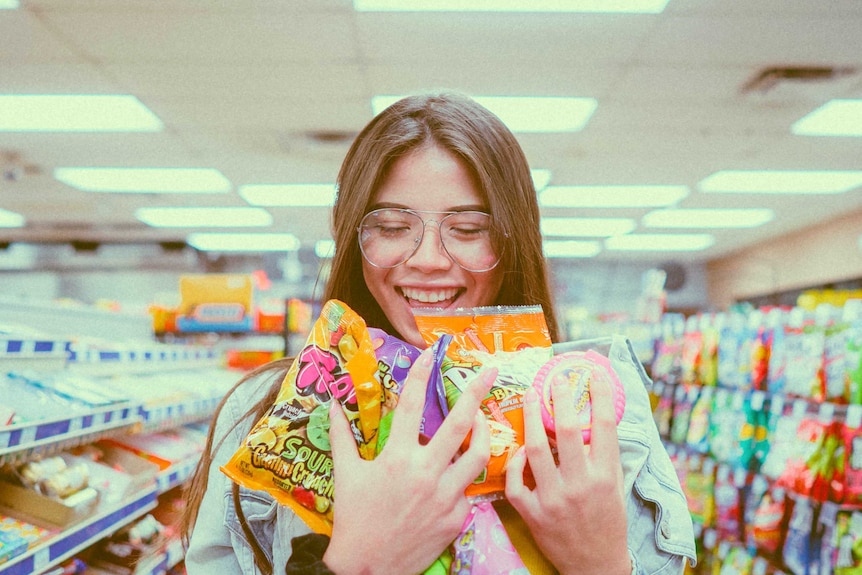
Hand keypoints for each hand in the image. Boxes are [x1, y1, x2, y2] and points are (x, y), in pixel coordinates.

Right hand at [324, 349, 495, 574]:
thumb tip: (331, 405)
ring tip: (483, 421)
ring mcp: (445, 496)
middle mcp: (425, 472)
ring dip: (485, 433)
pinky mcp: (457, 518)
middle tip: (490, 371)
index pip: (409, 405)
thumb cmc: (354, 517)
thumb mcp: (346, 473)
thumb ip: (342, 436)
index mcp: (396, 457)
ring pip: (480, 455)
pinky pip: (469, 490)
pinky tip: (455, 475)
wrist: (367, 568)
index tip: (429, 354)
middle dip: (477, 391)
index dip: (419, 375)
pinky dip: (464, 478)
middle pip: (461, 423)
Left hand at [505, 374, 630, 574]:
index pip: (605, 426)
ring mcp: (553, 501)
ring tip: (532, 398)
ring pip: (536, 450)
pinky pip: (516, 482)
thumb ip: (604, 455)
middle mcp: (580, 486)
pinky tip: (519, 450)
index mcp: (605, 477)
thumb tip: (596, 415)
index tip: (595, 373)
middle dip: (561, 399)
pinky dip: (515, 463)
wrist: (595, 565)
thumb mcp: (616, 487)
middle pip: (567, 431)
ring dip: (532, 419)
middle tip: (555, 378)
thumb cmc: (608, 521)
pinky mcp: (533, 515)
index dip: (600, 394)